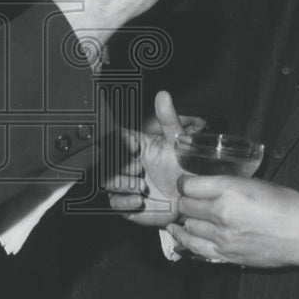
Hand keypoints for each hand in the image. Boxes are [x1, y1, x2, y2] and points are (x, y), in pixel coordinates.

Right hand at [106, 92, 188, 226]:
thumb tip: (163, 95)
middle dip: (120, 165)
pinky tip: (138, 200)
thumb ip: (168, 119)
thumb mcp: (178, 141)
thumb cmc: (184, 166)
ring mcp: (125, 184)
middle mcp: (126, 163)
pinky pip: (115, 203)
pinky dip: (124, 202)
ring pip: (108, 182)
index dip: (120, 142)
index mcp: (134, 145)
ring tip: (141, 186)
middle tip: (137, 168)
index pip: (115, 138)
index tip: (134, 147)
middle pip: (107, 161)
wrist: (191, 197)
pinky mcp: (127, 203)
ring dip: (122, 183)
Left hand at [168, 175, 298, 268]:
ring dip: (185, 221)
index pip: (189, 186)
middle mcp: (222, 213)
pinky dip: (185, 240)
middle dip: (185, 201)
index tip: (185, 183)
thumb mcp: (254, 183)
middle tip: (189, 200)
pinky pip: (196, 248)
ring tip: (183, 217)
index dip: (184, 183)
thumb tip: (204, 187)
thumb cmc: (287, 204)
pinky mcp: (228, 255)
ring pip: (188, 227)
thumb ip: (226, 185)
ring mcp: (224, 237)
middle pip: (186, 206)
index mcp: (230, 190)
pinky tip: (180, 235)